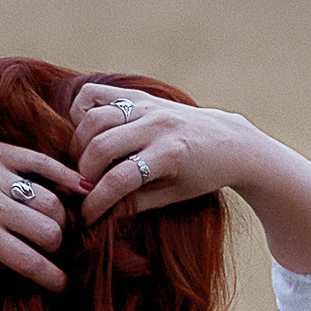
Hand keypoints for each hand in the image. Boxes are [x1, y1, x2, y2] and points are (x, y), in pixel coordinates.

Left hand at [0, 137, 82, 289]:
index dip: (52, 278)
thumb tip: (30, 264)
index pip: (28, 261)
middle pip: (48, 230)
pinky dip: (65, 176)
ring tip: (58, 224)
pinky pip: (42, 163)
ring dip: (61, 218)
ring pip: (51, 200)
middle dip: (58, 246)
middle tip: (55, 248)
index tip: (62, 285)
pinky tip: (82, 188)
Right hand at [70, 82, 239, 221]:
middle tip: (84, 189)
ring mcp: (148, 106)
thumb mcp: (173, 195)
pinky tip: (86, 133)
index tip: (85, 216)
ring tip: (85, 164)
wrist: (231, 142)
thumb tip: (97, 214)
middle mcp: (158, 125)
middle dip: (84, 174)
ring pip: (94, 119)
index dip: (95, 202)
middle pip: (101, 148)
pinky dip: (81, 111)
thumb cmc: (203, 175)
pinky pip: (96, 94)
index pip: (118, 180)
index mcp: (170, 154)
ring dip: (80, 146)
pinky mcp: (141, 95)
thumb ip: (134, 204)